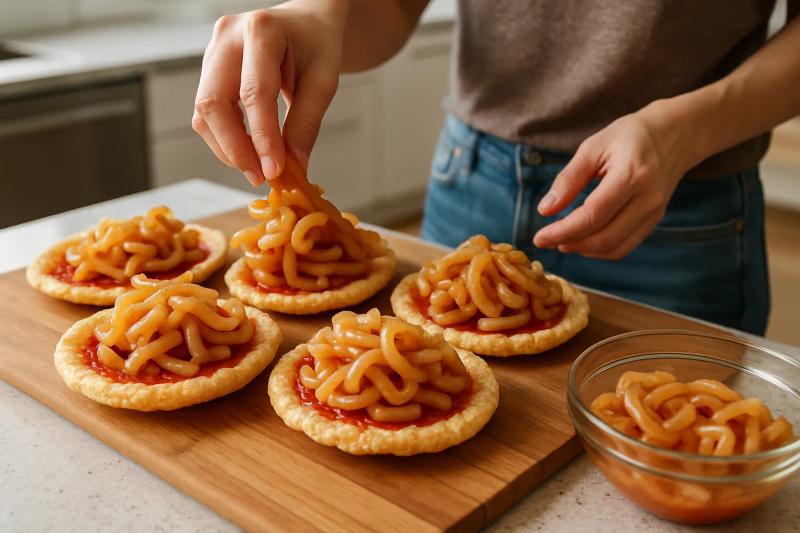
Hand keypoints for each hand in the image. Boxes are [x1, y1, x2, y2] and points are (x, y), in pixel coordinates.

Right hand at [192, 1, 347, 185]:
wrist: (305, 22)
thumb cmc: (317, 45)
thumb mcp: (324, 81)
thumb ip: (306, 123)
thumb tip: (293, 168)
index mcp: (261, 30)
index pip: (254, 93)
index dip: (261, 137)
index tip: (274, 171)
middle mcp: (227, 36)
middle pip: (214, 102)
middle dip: (235, 147)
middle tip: (260, 177)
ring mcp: (212, 51)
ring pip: (204, 112)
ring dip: (228, 148)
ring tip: (257, 169)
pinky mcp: (208, 69)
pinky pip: (207, 113)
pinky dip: (225, 138)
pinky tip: (248, 153)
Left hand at [533, 108, 690, 259]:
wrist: (673, 135)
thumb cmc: (628, 136)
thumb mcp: (593, 147)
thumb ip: (568, 179)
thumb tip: (544, 210)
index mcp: (631, 175)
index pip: (592, 215)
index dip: (563, 231)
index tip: (539, 237)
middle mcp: (647, 198)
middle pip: (604, 236)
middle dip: (570, 243)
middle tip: (545, 240)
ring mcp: (654, 212)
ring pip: (615, 247)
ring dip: (584, 250)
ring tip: (561, 241)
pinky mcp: (654, 220)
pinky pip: (625, 246)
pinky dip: (600, 250)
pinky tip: (582, 241)